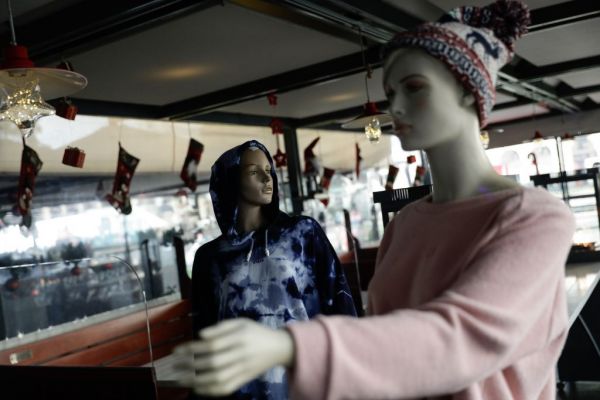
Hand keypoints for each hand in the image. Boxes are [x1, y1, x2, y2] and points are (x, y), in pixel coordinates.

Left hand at [174, 318, 294, 396]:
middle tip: (175, 365)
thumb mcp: (240, 322)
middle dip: (190, 365)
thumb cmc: (255, 332)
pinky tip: (197, 388)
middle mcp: (241, 354)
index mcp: (239, 337)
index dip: (192, 348)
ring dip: (196, 381)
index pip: (212, 345)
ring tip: (181, 379)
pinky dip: (210, 391)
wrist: (278, 348)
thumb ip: (220, 328)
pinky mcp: (244, 380)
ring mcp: (243, 369)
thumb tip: (200, 335)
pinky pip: (226, 389)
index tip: (177, 350)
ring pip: (218, 378)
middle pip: (213, 363)